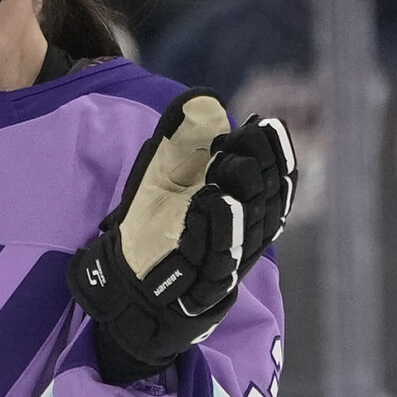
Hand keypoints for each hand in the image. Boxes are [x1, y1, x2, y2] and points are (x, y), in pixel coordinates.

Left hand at [69, 92, 297, 383]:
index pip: (270, 184)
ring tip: (231, 163)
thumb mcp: (160, 183)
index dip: (273, 155)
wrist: (123, 295)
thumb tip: (202, 100)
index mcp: (240, 214)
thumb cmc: (150, 234)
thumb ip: (181, 144)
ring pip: (246, 232)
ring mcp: (221, 269)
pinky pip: (214, 259)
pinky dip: (214, 227)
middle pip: (265, 205)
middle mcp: (239, 242)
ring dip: (242, 195)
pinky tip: (210, 199)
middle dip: (261, 168)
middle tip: (252, 134)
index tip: (265, 123)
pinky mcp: (199, 293)